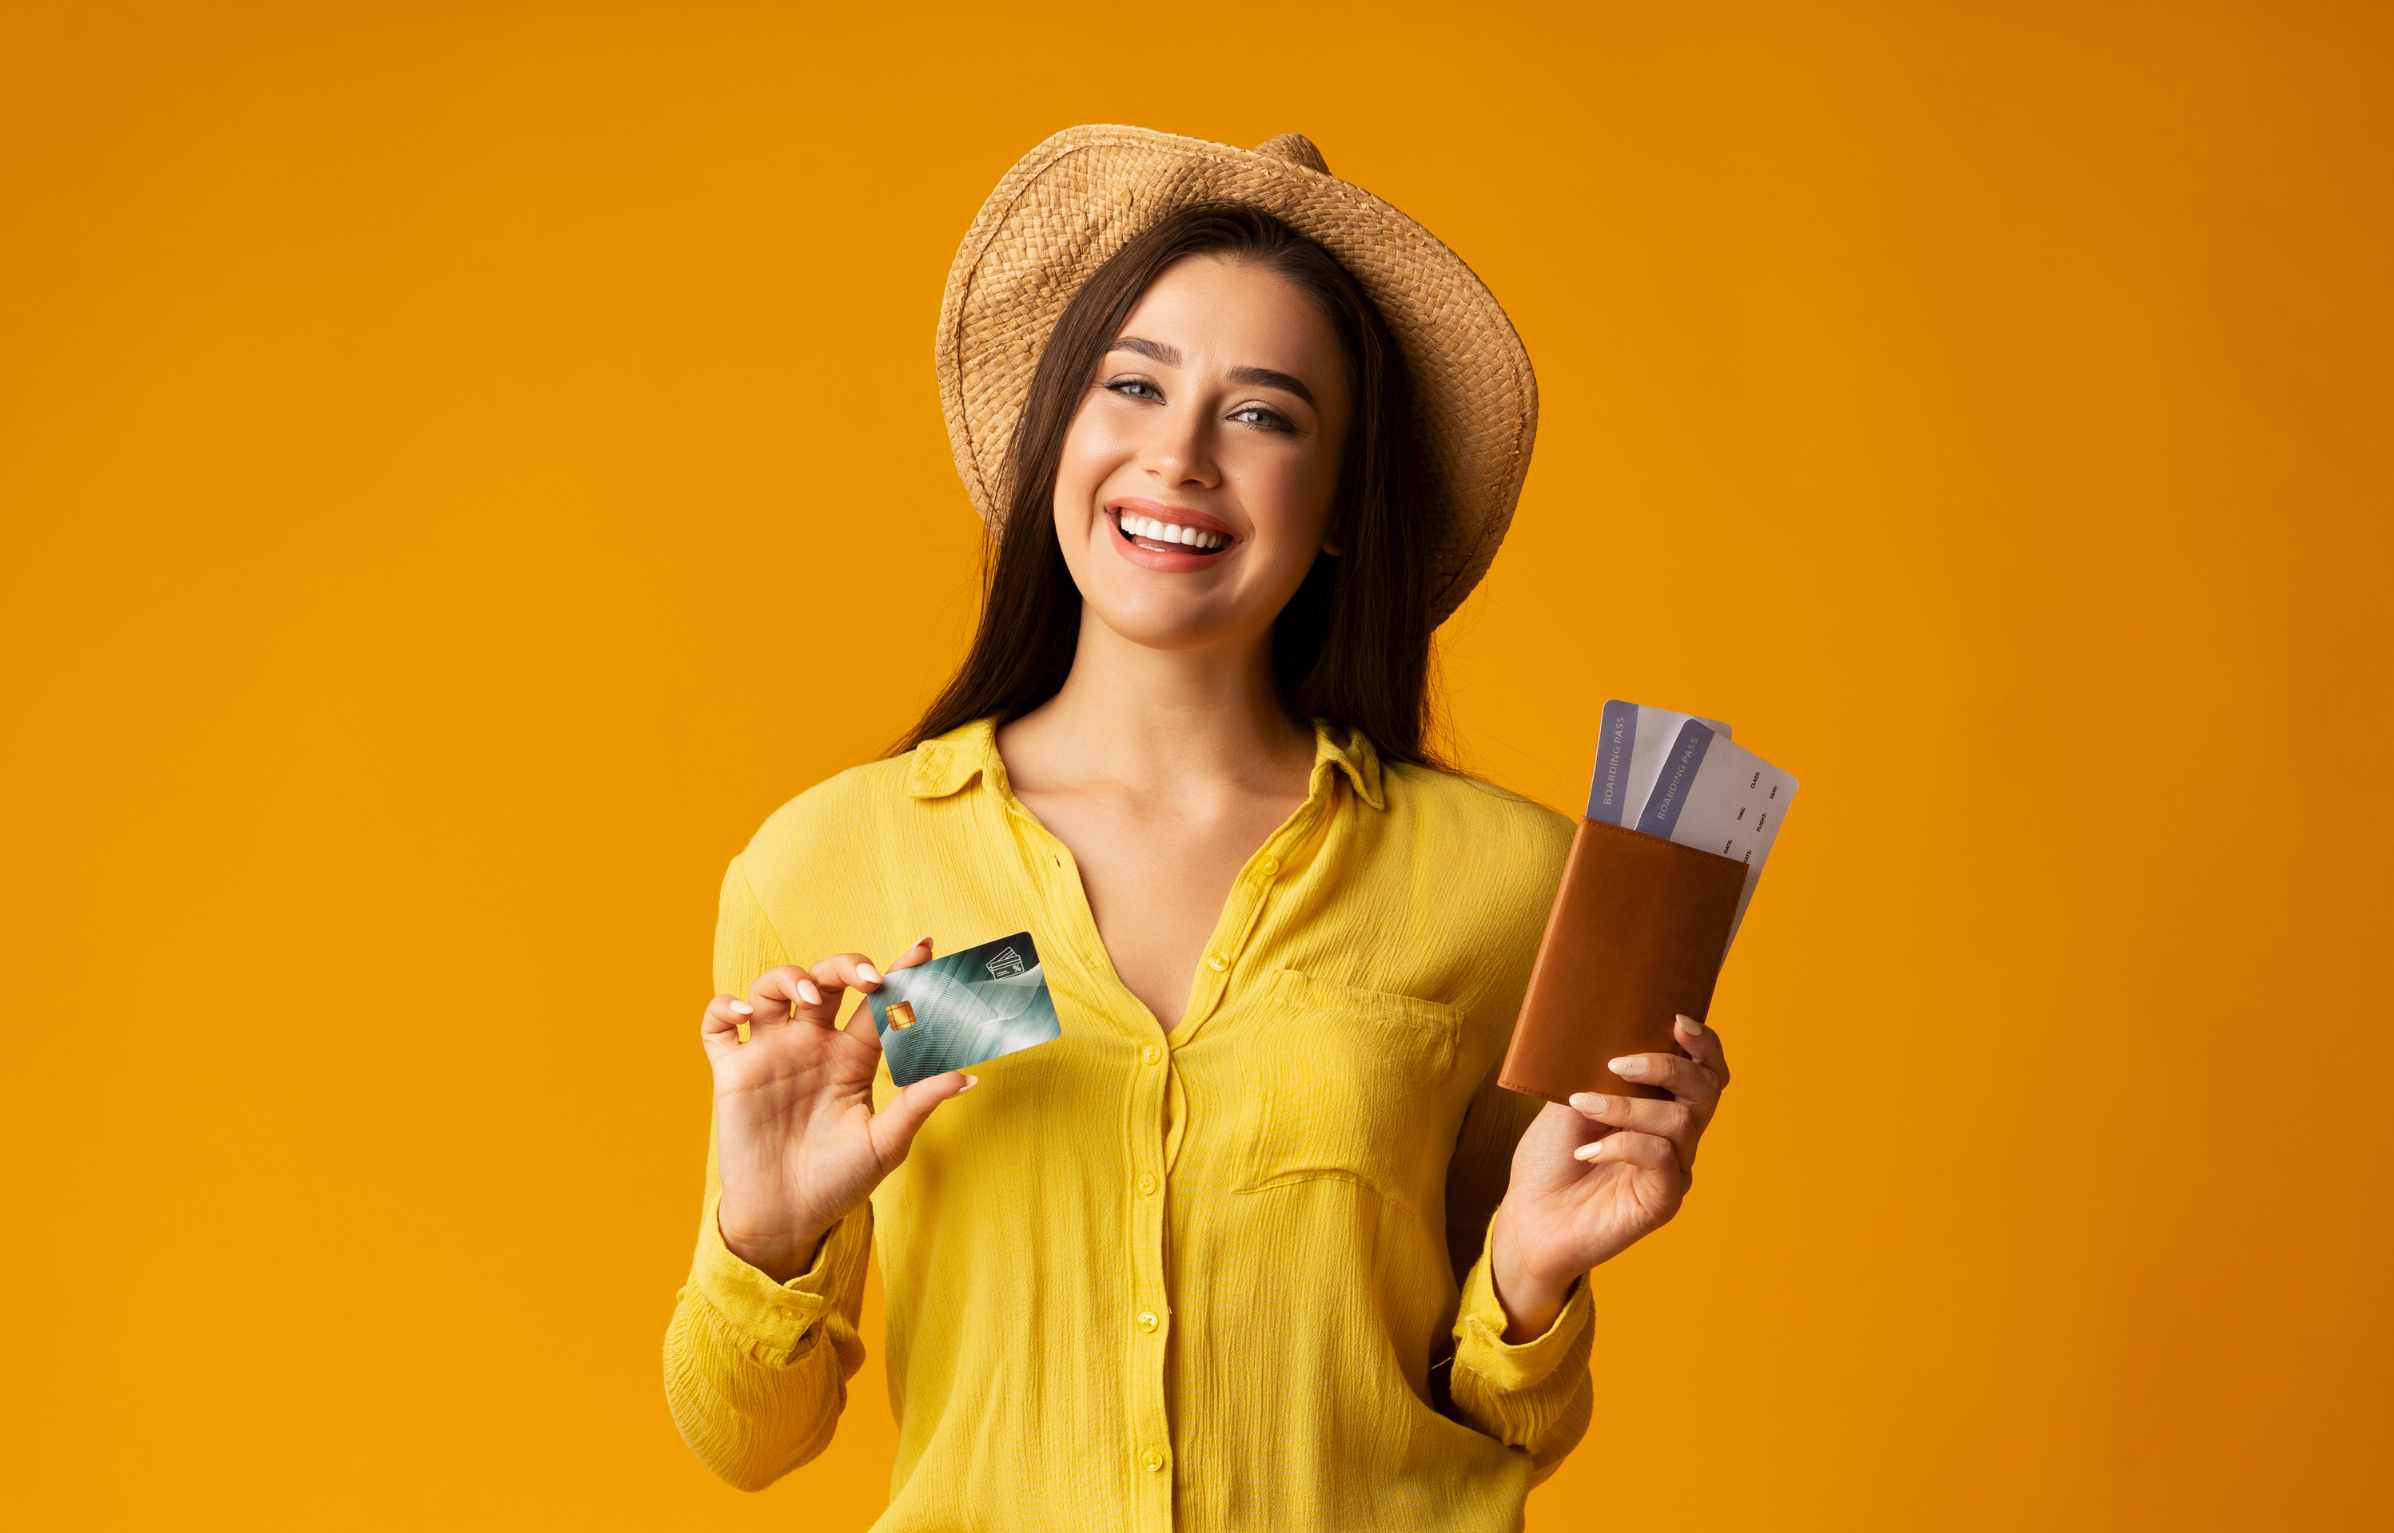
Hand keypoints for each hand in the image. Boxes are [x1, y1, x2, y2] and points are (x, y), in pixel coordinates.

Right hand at [698, 936, 975, 1279]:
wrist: (789, 1218)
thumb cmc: (840, 1181)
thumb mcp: (886, 1143)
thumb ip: (918, 1103)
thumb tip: (969, 1076)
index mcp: (852, 1057)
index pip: (878, 1003)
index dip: (901, 971)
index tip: (926, 946)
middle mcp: (812, 1045)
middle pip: (827, 979)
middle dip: (846, 965)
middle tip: (869, 978)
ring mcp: (771, 1053)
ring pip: (772, 988)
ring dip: (790, 979)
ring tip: (809, 999)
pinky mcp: (733, 1072)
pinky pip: (717, 1024)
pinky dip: (725, 1007)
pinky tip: (744, 1014)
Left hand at [1489, 1013, 1731, 1331]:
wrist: (1529, 1219)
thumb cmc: (1549, 1160)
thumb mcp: (1569, 1101)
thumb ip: (1596, 1071)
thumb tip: (1608, 1031)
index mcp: (1662, 1106)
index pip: (1706, 1071)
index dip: (1704, 1045)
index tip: (1677, 1021)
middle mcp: (1677, 1136)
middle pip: (1707, 1089)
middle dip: (1668, 1066)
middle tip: (1618, 1063)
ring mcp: (1674, 1169)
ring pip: (1680, 1121)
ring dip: (1627, 1107)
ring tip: (1584, 1105)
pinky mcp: (1663, 1201)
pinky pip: (1661, 1159)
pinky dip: (1622, 1144)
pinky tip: (1587, 1152)